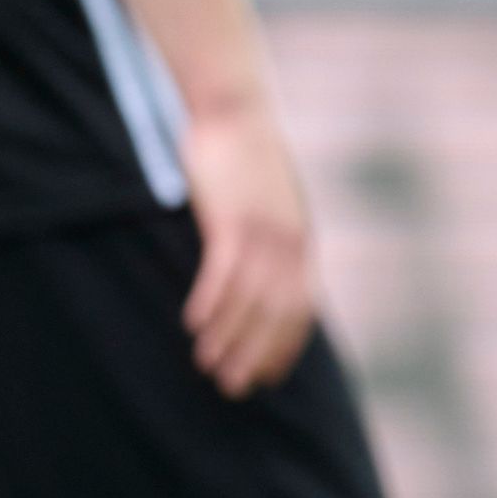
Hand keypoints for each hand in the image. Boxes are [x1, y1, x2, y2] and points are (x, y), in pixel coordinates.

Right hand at [178, 104, 320, 396]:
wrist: (234, 110)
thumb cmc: (246, 160)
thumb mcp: (271, 204)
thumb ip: (273, 241)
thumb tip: (264, 280)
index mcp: (302, 241)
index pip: (302, 309)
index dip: (284, 346)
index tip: (265, 377)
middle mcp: (290, 240)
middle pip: (277, 313)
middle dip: (255, 354)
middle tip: (231, 387)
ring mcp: (263, 227)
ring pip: (250, 298)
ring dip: (228, 336)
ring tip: (205, 363)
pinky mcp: (232, 215)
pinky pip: (223, 270)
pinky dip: (211, 301)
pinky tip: (193, 323)